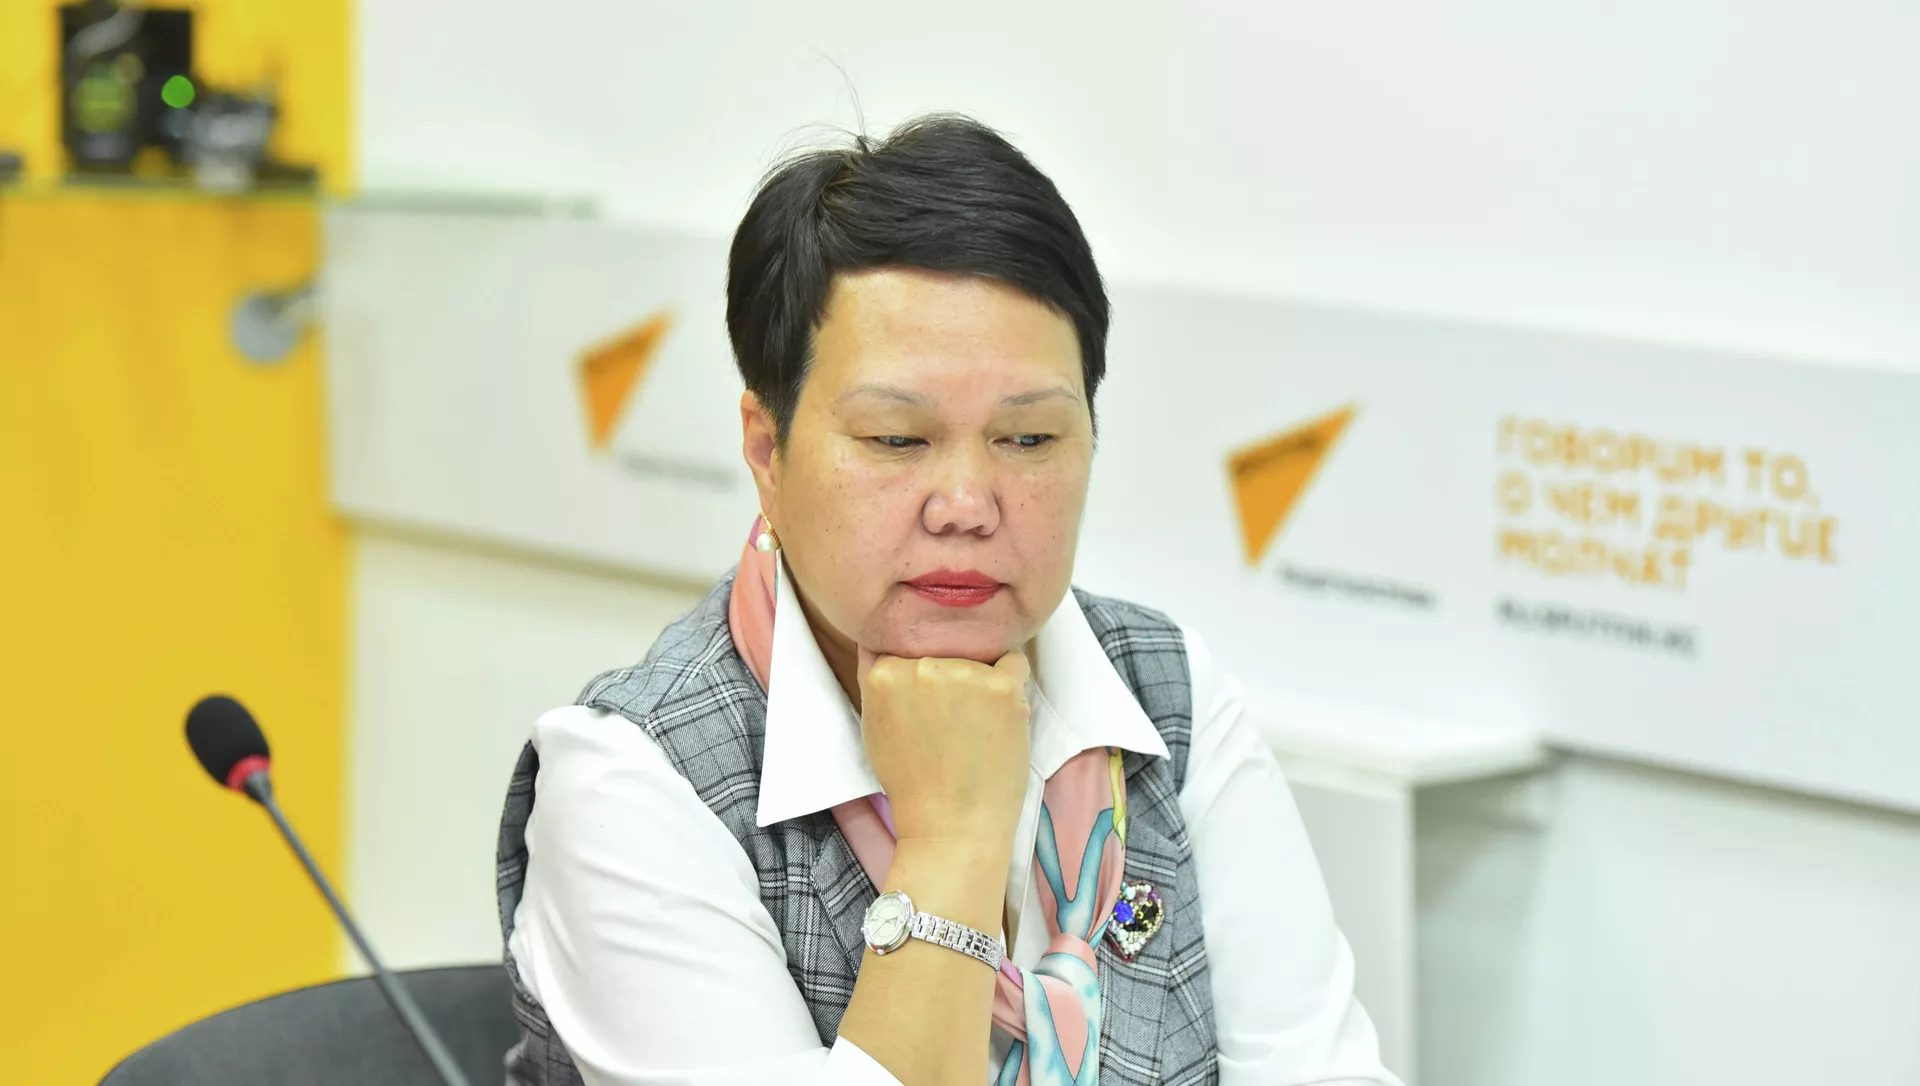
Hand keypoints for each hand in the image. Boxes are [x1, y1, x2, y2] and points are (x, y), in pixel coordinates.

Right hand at [856, 647, 1031, 851]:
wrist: (951, 826)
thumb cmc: (913, 784)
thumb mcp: (874, 726)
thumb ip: (875, 679)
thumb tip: (877, 639)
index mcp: (885, 673)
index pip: (908, 646)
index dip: (923, 673)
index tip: (928, 702)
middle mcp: (922, 666)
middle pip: (944, 649)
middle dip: (951, 675)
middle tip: (952, 721)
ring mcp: (965, 674)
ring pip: (979, 656)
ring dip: (981, 681)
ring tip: (974, 727)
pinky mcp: (1003, 687)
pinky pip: (1014, 662)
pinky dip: (1012, 681)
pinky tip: (1000, 714)